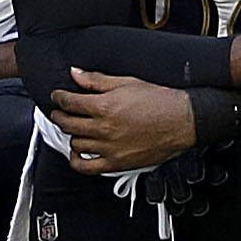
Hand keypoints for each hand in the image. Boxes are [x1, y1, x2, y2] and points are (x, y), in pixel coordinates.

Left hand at [51, 69, 204, 175]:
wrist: (183, 121)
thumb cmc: (159, 101)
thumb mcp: (127, 83)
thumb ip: (97, 80)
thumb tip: (75, 73)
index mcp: (105, 106)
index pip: (69, 102)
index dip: (59, 98)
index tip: (58, 97)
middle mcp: (104, 128)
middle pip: (68, 123)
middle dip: (59, 115)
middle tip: (60, 111)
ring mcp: (109, 148)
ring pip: (75, 143)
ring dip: (71, 134)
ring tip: (75, 128)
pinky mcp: (117, 163)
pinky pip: (86, 167)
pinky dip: (76, 160)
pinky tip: (78, 152)